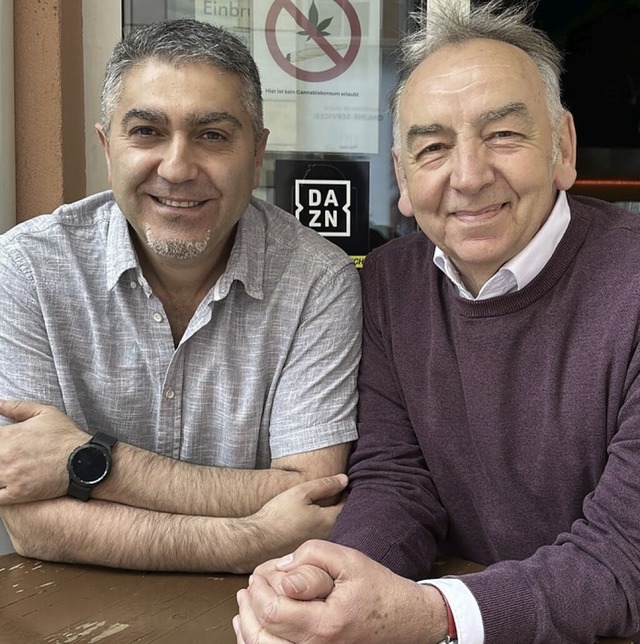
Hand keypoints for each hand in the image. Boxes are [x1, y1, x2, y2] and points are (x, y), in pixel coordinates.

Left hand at [0, 400, 87, 503]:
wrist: (85, 461)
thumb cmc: (66, 436)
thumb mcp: (45, 413)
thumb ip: (16, 407)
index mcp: (9, 435)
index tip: (2, 441)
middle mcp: (5, 456)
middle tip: (6, 455)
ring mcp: (10, 476)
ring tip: (6, 467)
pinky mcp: (18, 493)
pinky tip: (4, 483)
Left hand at [233, 540, 447, 643]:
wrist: (404, 619)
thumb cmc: (378, 588)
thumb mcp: (348, 559)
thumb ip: (313, 557)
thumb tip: (282, 569)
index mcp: (326, 624)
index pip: (273, 612)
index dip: (259, 590)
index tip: (259, 572)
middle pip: (263, 636)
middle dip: (250, 606)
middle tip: (250, 585)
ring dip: (249, 627)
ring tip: (245, 603)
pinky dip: (259, 641)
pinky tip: (252, 626)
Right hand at [246, 476, 347, 569]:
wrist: (258, 540)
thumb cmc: (278, 515)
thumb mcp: (301, 492)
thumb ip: (325, 484)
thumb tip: (345, 479)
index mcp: (330, 521)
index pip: (348, 503)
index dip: (345, 491)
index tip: (340, 485)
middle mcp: (330, 536)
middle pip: (343, 517)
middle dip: (341, 505)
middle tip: (334, 494)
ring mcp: (320, 545)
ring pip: (333, 527)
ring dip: (331, 517)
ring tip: (321, 506)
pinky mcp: (309, 550)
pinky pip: (323, 536)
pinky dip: (321, 527)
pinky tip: (309, 522)